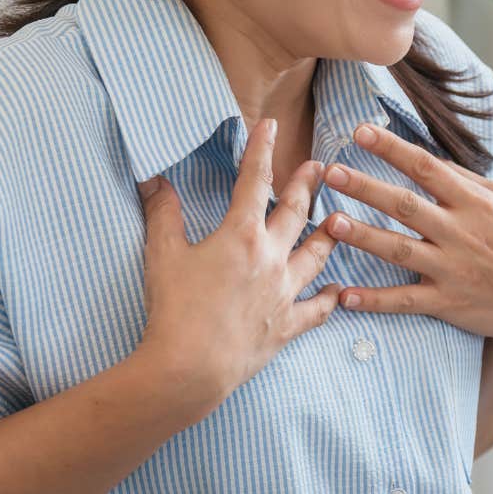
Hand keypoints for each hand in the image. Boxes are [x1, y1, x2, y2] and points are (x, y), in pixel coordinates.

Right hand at [134, 118, 341, 409]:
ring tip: (338, 219)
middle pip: (296, 213)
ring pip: (316, 255)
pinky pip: (317, 309)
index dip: (261, 151)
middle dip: (307, 186)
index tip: (271, 126)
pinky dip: (329, 299)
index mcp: (241, 235)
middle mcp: (272, 258)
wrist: (190, 367)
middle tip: (319, 167)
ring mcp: (284, 292)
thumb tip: (153, 179)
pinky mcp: (287, 325)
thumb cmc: (174, 310)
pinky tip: (337, 291)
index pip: (253, 182)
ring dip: (328, 235)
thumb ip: (162, 213)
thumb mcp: (162, 256)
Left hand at [318, 123, 492, 354]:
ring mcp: (454, 269)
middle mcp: (462, 232)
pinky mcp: (449, 302)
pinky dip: (374, 300)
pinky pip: (405, 301)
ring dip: (362, 236)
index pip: (427, 167)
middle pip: (406, 205)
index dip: (392, 148)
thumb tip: (428, 158)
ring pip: (399, 250)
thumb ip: (467, 181)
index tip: (360, 131)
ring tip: (330, 223)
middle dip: (365, 187)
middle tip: (331, 172)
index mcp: (476, 203)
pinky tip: (343, 296)